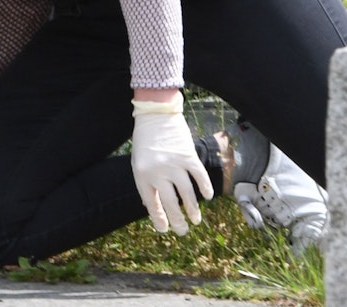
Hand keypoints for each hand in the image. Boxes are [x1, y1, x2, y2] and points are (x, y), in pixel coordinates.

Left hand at [129, 99, 212, 234]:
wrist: (155, 116)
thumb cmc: (145, 141)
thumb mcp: (138, 163)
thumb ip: (146, 182)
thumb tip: (155, 206)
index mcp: (142, 175)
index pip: (151, 203)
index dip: (159, 218)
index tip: (165, 229)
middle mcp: (158, 173)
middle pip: (171, 203)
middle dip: (177, 220)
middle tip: (182, 231)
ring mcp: (174, 165)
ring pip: (187, 193)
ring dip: (193, 209)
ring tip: (196, 220)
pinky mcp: (189, 157)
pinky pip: (200, 177)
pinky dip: (205, 188)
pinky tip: (208, 196)